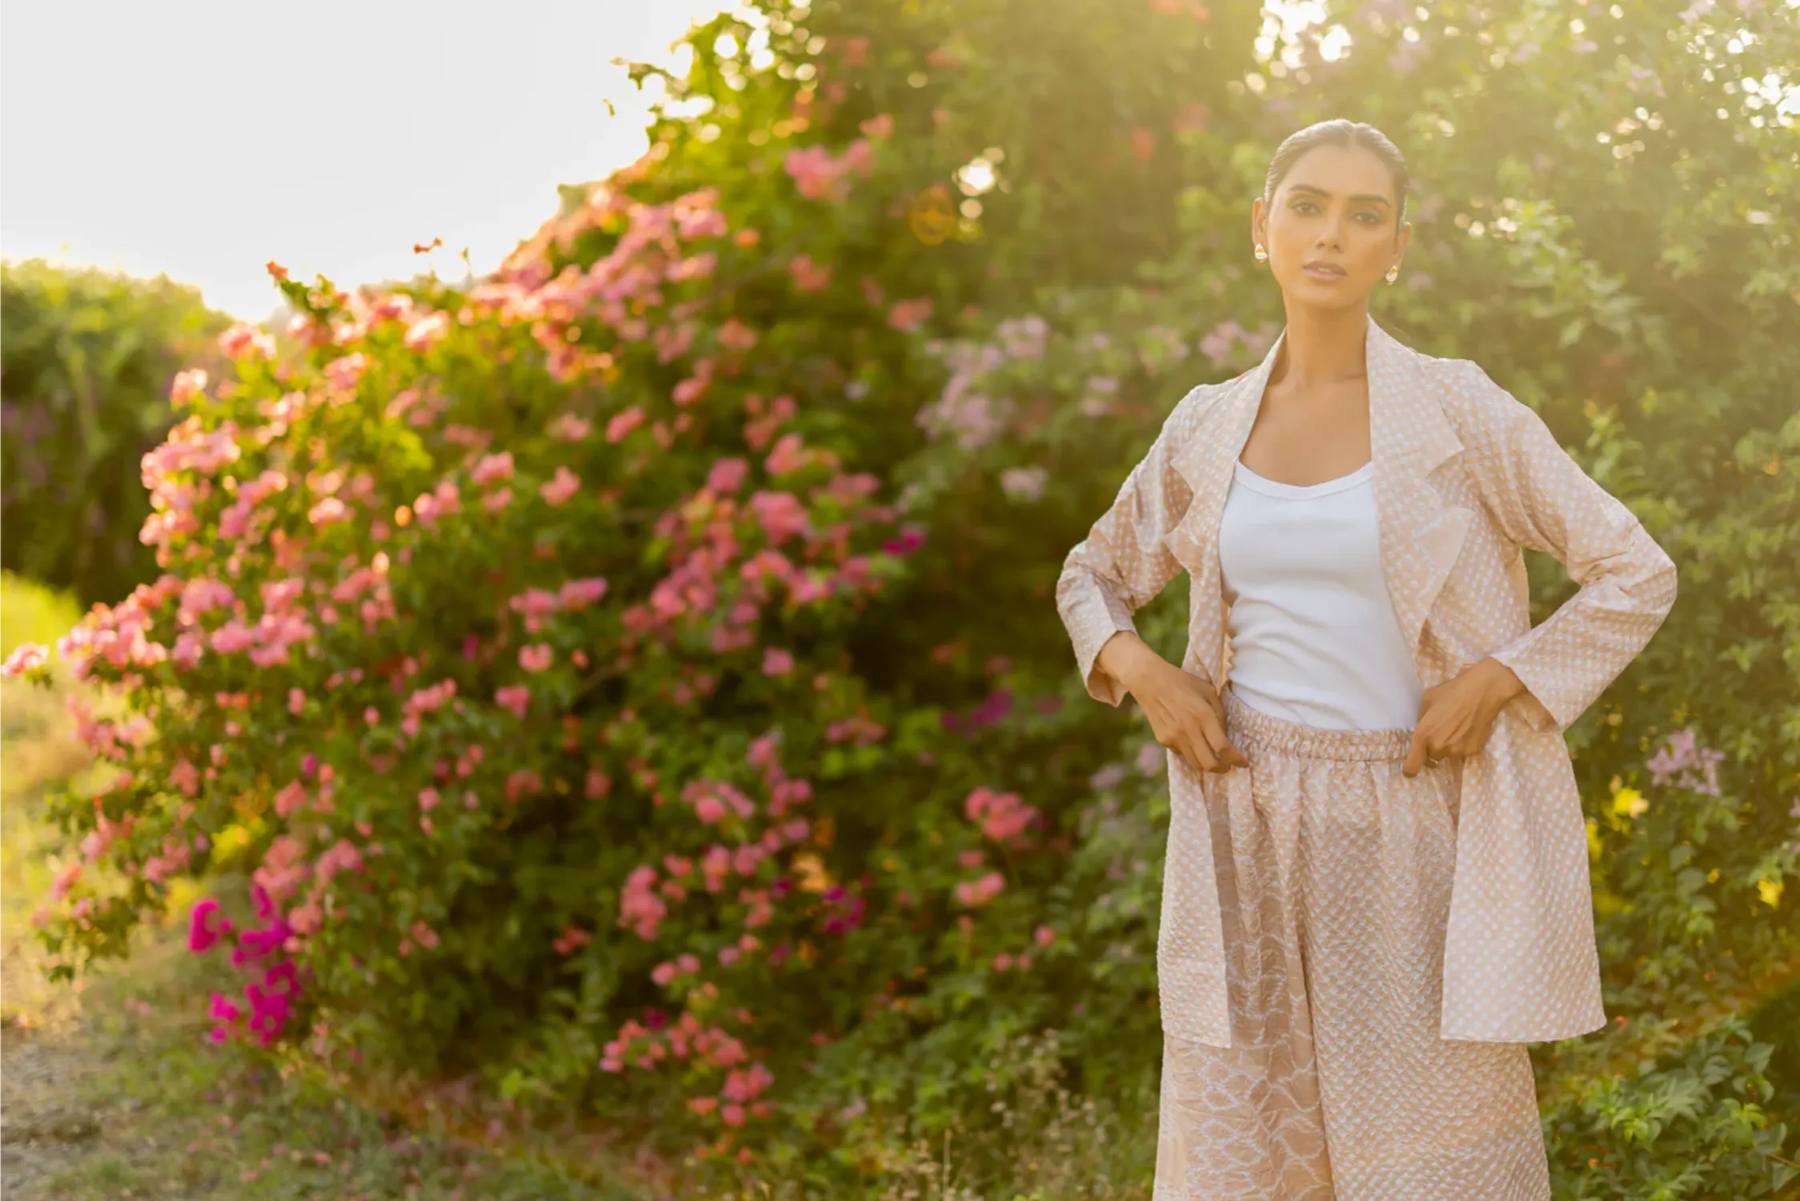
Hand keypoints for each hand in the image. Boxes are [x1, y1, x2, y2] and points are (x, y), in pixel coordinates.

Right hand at [1131, 657, 1248, 775]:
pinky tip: (1194, 745)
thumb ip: (1219, 713)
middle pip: (1209, 763)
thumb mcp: (1208, 691)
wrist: (1149, 681)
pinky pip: (1182, 754)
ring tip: (1213, 759)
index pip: (1223, 747)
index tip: (1243, 763)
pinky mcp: (1163, 740)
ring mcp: (1174, 737)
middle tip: (1228, 766)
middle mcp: (1189, 730)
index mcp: (1203, 715)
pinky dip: (1192, 755)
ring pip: (1195, 764)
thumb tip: (1224, 735)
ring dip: (1207, 766)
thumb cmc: (1182, 682)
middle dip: (1223, 769)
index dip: (1236, 759)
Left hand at [1402, 657, 1525, 777]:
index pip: (1412, 767)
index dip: (1409, 770)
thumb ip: (1421, 720)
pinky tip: (1468, 729)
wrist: (1483, 691)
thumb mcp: (1426, 701)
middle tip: (1441, 731)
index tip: (1410, 768)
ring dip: (1448, 746)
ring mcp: (1457, 751)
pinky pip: (1462, 752)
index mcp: (1423, 735)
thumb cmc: (1452, 692)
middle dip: (1432, 748)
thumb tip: (1422, 729)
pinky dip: (1462, 744)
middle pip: (1431, 758)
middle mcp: (1439, 747)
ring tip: (1456, 727)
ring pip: (1447, 755)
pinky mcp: (1473, 751)